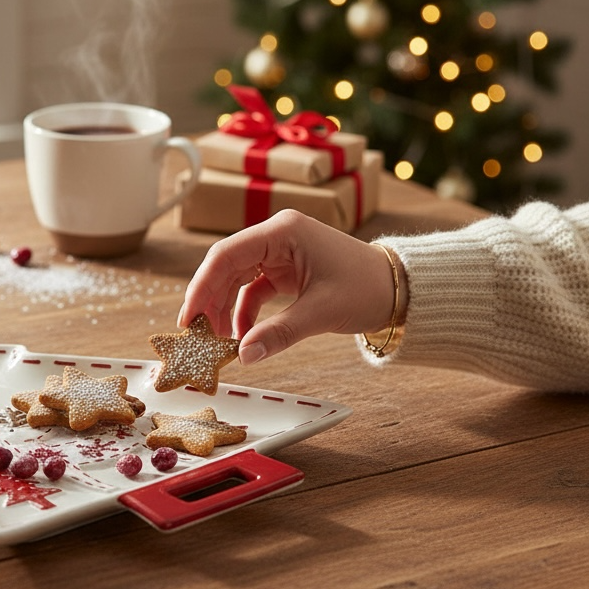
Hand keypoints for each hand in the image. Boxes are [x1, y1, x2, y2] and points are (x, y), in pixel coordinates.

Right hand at [178, 210, 397, 364]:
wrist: (401, 289)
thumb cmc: (368, 288)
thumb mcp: (321, 312)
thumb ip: (279, 334)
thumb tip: (244, 357)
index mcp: (282, 231)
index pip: (226, 255)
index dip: (201, 287)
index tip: (188, 319)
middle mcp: (276, 236)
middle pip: (226, 267)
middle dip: (210, 302)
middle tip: (197, 336)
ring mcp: (280, 252)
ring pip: (236, 279)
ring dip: (225, 310)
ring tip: (219, 342)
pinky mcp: (285, 270)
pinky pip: (253, 290)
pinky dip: (245, 313)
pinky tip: (243, 337)